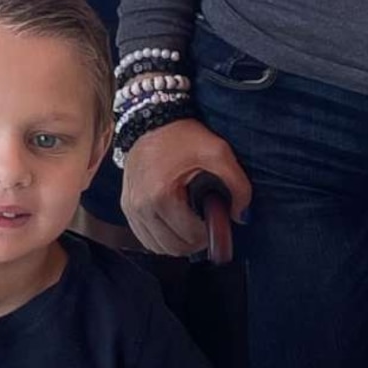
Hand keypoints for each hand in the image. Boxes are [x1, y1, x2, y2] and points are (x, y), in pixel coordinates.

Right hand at [117, 117, 252, 257]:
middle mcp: (141, 206)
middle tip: (206, 221)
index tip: (217, 216)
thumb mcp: (218, 152)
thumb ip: (238, 184)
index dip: (210, 231)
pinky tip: (175, 223)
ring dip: (179, 242)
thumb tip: (242, 216)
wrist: (150, 119)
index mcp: (161, 195)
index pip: (191, 236)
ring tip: (191, 222)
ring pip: (159, 248)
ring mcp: (130, 209)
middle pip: (175, 247)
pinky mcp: (126, 207)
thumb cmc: (182, 135)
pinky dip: (162, 238)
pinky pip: (145, 238)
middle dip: (196, 240)